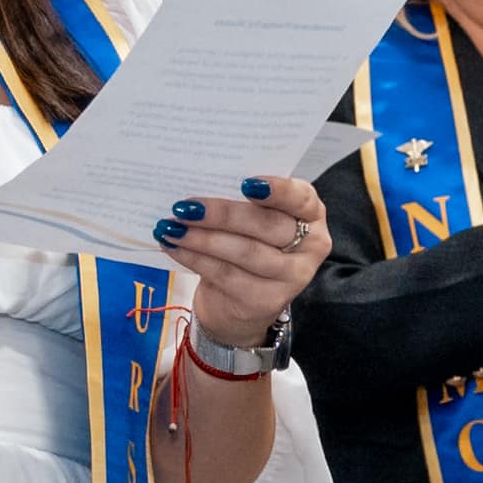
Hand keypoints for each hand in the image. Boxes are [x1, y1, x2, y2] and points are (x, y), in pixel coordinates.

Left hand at [158, 172, 332, 339]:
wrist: (243, 300)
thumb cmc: (249, 244)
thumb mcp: (253, 220)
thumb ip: (242, 202)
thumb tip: (201, 182)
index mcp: (311, 215)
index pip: (301, 198)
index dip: (278, 190)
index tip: (246, 183)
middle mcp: (310, 246)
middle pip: (267, 226)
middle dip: (223, 214)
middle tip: (185, 207)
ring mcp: (291, 278)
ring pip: (244, 252)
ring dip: (202, 238)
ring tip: (171, 228)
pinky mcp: (266, 300)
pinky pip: (226, 274)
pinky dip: (195, 258)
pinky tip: (174, 247)